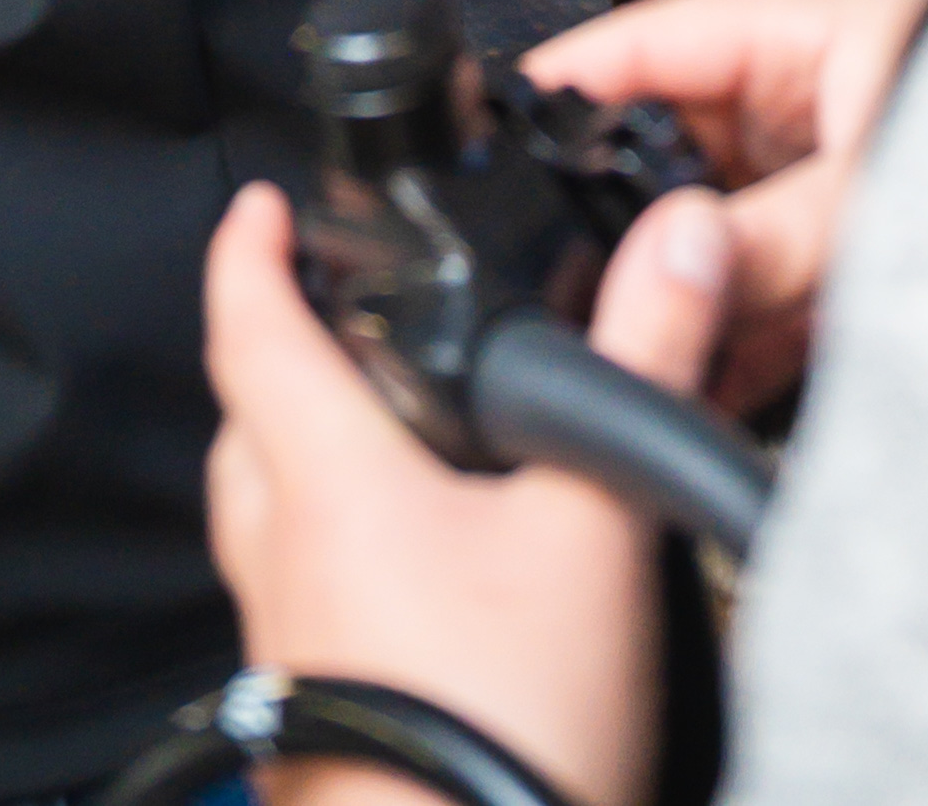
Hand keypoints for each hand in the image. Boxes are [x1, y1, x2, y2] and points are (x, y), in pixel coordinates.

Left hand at [204, 175, 730, 805]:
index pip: (252, 333)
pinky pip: (294, 598)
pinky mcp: (308, 714)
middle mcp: (283, 558)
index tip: (258, 207)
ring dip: (295, 458)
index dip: (248, 252)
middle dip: (273, 355)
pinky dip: (329, 552)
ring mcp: (286, 645)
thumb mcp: (595, 522)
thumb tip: (683, 238)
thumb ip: (643, 360)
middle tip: (324, 314)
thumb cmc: (505, 721)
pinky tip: (408, 573)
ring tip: (374, 435)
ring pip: (263, 517)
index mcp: (325, 485)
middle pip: (243, 426)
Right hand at [523, 0, 927, 414]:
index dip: (585, 69)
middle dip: (631, 205)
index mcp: (818, 39)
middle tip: (566, 254)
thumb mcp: (881, 193)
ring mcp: (827, 185)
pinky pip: (762, 300)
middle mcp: (814, 106)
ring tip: (632, 329)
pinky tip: (696, 382)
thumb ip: (773, 238)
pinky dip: (730, 344)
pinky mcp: (845, 266)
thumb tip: (673, 264)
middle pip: (679, 146)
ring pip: (713, 232)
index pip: (667, 38)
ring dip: (680, 286)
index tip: (513, 112)